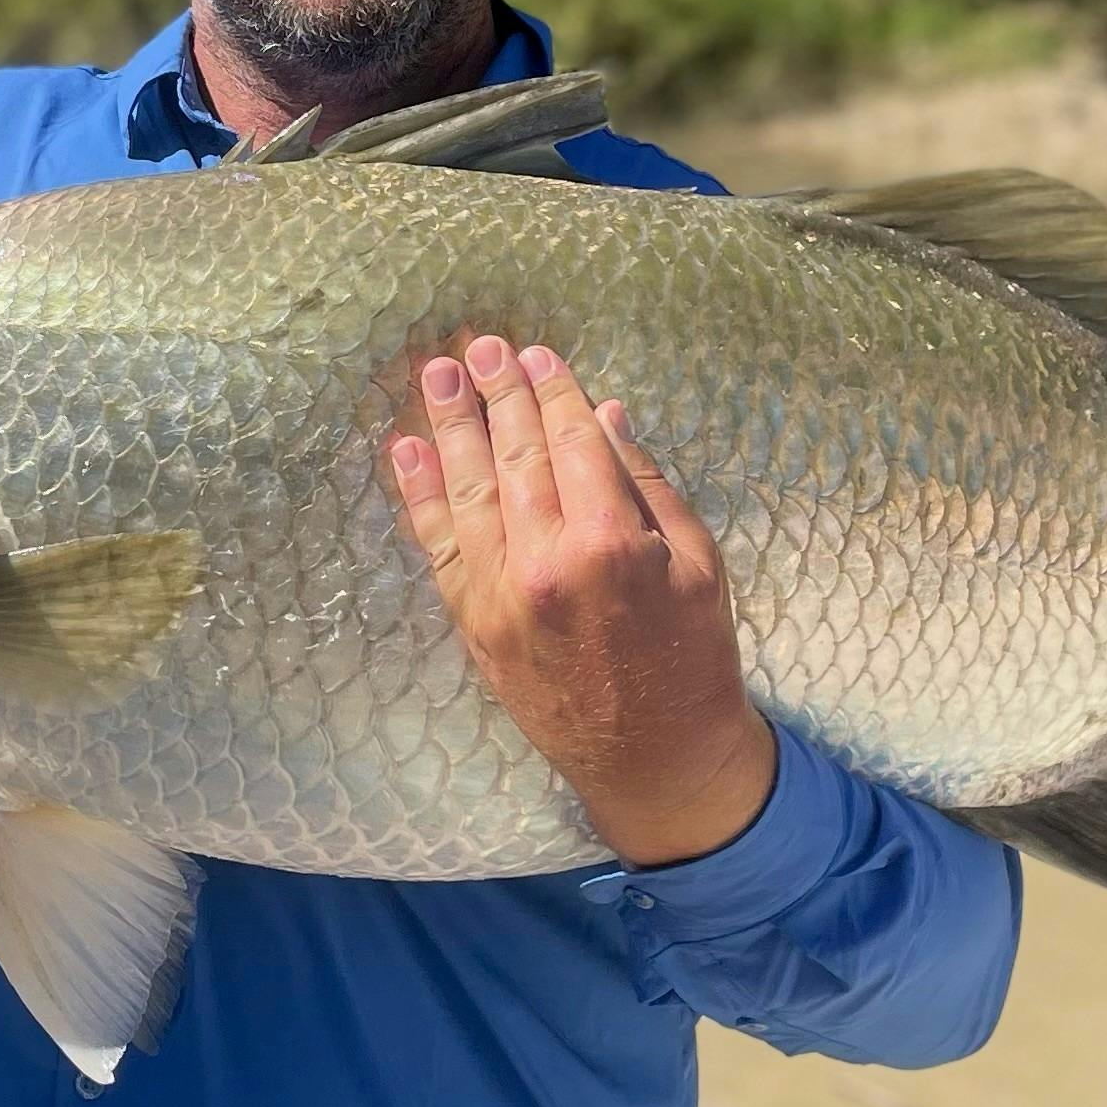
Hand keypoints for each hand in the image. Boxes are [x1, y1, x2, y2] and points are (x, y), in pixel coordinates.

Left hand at [390, 335, 778, 868]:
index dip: (553, 394)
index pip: (572, 444)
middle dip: (497, 396)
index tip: (537, 355)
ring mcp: (500, 595)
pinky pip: (439, 547)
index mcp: (611, 544)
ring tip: (439, 375)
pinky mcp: (474, 624)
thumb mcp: (698, 565)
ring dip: (451, 428)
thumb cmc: (693, 658)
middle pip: (514, 457)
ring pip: (468, 492)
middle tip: (480, 347)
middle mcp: (545, 563)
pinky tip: (408, 450)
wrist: (656, 759)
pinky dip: (420, 496)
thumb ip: (648, 487)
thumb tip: (606, 418)